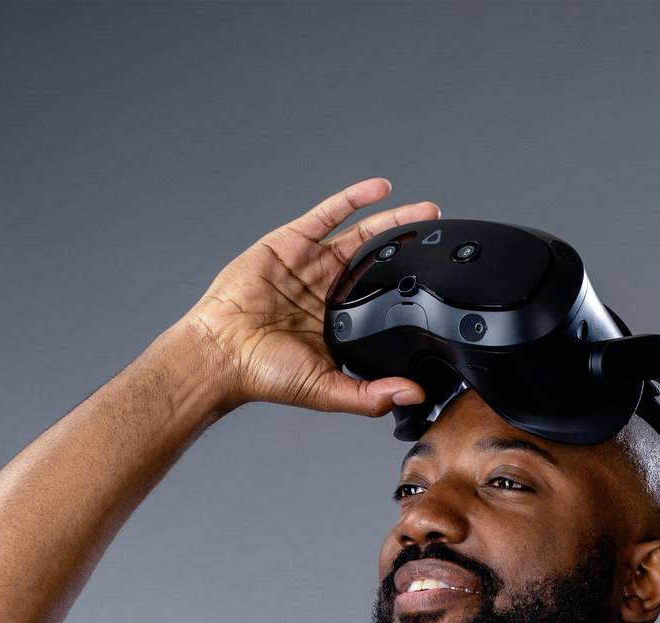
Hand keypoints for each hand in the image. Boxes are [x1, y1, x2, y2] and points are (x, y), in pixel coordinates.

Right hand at [172, 177, 441, 416]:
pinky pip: (326, 215)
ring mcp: (308, 264)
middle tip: (438, 231)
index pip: (380, 295)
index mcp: (336, 322)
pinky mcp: (289, 243)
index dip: (409, 283)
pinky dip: (353, 200)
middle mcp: (324, 289)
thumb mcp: (326, 389)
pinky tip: (380, 189)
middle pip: (376, 259)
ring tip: (424, 211)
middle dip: (408, 244)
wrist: (221, 351)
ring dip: (391, 220)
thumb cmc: (262, 373)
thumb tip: (412, 396)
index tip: (439, 276)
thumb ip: (369, 395)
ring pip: (358, 234)